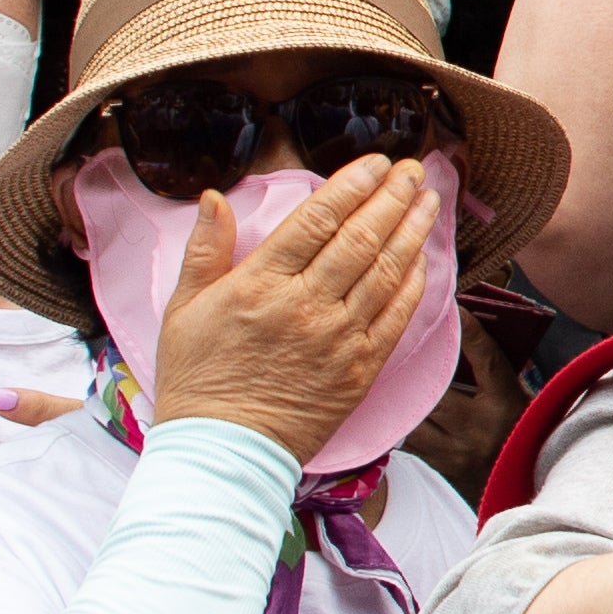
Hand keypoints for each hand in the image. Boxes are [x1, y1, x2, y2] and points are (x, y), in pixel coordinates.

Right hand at [142, 155, 444, 457]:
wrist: (223, 450)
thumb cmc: (198, 378)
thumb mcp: (184, 308)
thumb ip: (205, 249)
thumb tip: (215, 196)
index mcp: (260, 284)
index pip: (318, 219)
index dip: (352, 184)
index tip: (376, 163)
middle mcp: (305, 306)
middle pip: (361, 237)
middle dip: (393, 197)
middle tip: (412, 170)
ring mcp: (339, 338)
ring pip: (386, 272)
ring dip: (412, 231)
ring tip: (428, 201)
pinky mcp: (360, 370)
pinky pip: (396, 317)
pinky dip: (413, 283)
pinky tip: (422, 258)